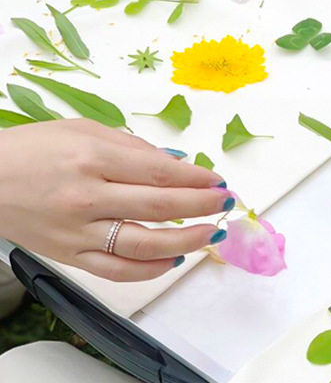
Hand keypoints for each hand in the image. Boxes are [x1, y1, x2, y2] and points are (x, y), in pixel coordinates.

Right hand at [0, 120, 231, 281]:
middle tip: (226, 202)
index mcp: (94, 158)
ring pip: (143, 245)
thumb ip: (134, 146)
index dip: (196, 178)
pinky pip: (115, 270)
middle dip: (202, 205)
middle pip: (159, 207)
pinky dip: (148, 268)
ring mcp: (77, 231)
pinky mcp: (68, 255)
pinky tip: (171, 259)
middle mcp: (87, 197)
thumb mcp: (85, 130)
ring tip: (211, 233)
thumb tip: (177, 160)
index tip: (218, 180)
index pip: (160, 172)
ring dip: (186, 240)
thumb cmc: (34, 148)